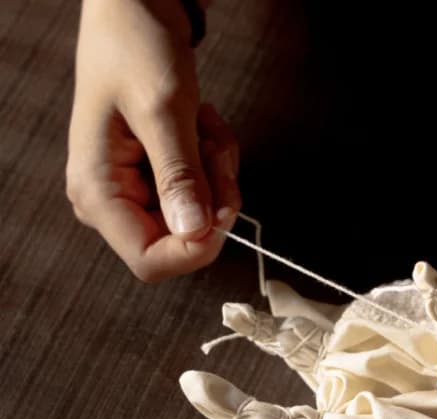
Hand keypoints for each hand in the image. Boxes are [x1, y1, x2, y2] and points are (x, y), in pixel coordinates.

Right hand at [67, 0, 240, 281]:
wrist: (133, 10)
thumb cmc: (134, 47)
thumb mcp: (163, 111)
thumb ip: (180, 176)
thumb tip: (196, 232)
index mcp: (97, 194)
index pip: (151, 261)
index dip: (196, 248)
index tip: (224, 208)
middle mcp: (111, 202)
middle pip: (182, 240)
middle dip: (213, 199)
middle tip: (215, 149)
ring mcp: (134, 193)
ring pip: (199, 218)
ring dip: (218, 175)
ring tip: (206, 127)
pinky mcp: (155, 180)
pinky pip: (202, 195)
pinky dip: (215, 165)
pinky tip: (203, 128)